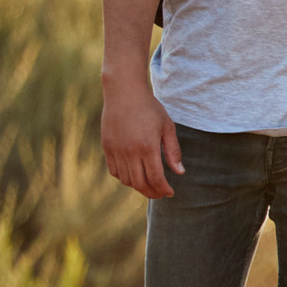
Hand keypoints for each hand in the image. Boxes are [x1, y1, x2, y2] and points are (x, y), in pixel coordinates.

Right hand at [100, 77, 183, 198]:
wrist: (124, 92)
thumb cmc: (149, 108)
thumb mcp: (167, 127)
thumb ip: (173, 151)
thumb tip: (179, 172)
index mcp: (147, 147)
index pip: (156, 178)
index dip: (163, 189)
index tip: (170, 193)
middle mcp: (129, 151)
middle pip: (140, 183)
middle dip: (152, 193)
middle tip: (161, 194)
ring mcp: (116, 150)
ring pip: (126, 180)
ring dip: (138, 187)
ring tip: (149, 186)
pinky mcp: (107, 147)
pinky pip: (114, 171)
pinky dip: (125, 178)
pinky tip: (134, 176)